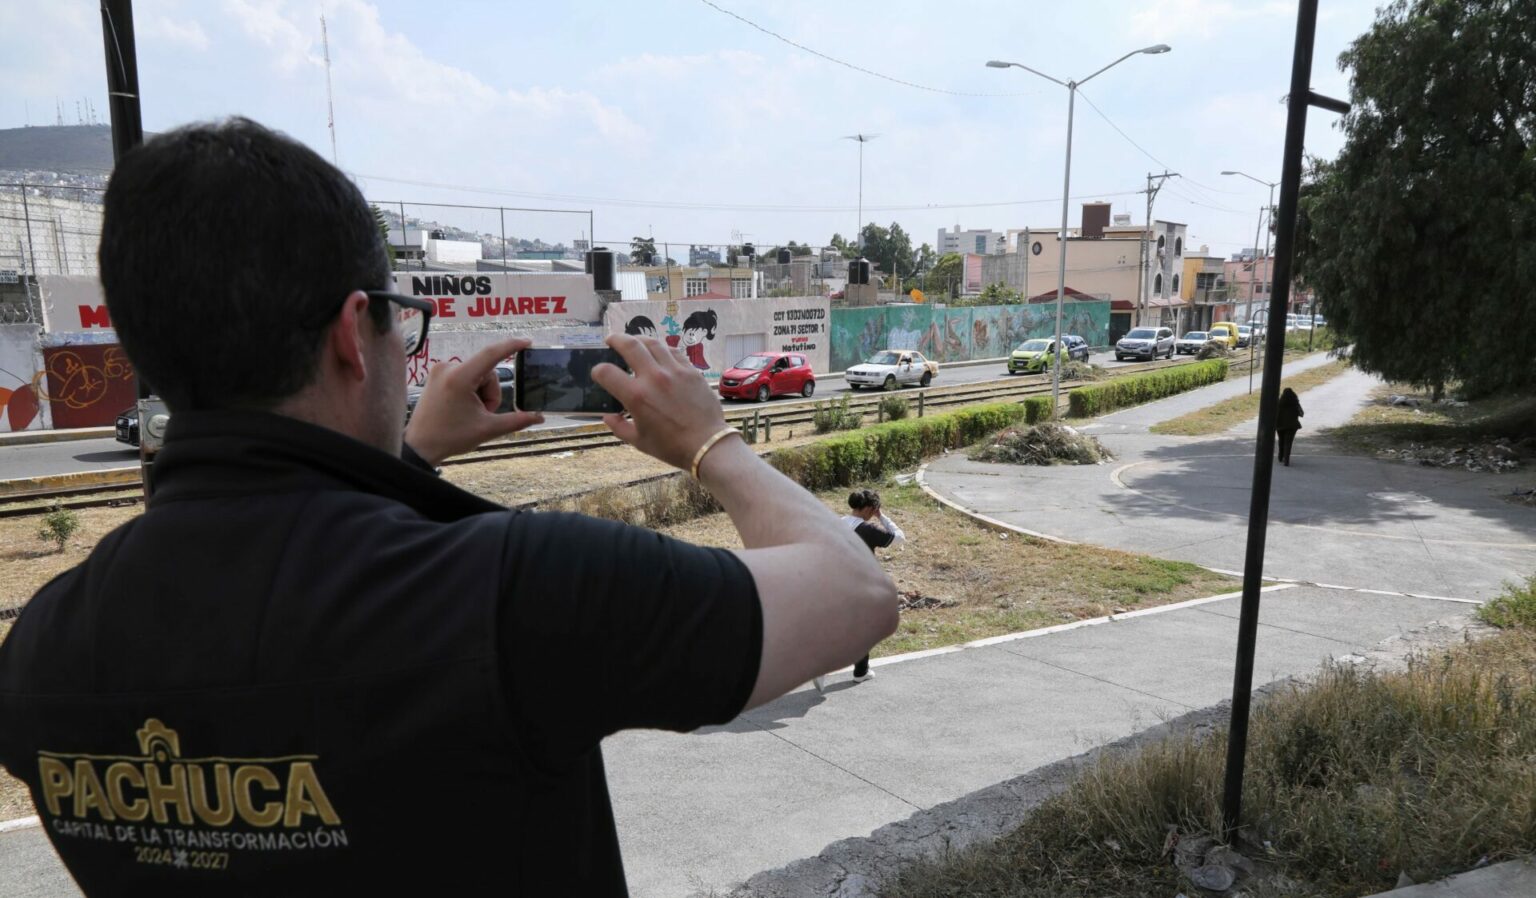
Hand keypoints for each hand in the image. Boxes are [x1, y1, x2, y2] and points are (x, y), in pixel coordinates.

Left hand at [403, 337, 542, 465]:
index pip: (491, 354)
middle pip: (486, 372)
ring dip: (480, 393)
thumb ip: (516, 420)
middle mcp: (448, 368)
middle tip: (482, 415)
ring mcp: (440, 370)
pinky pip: (464, 375)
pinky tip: (461, 407)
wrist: (419, 447)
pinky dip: (470, 390)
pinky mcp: (436, 375)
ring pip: (477, 374)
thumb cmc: (450, 437)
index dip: (511, 346)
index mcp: (459, 378)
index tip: (527, 342)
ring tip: (469, 413)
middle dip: (490, 393)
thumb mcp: (487, 429)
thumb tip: (540, 417)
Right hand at [592, 333, 728, 470]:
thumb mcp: (639, 442)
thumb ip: (619, 427)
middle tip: (610, 340)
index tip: (599, 373)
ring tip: (634, 341)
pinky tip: (659, 352)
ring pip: (653, 343)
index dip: (598, 371)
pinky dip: (662, 348)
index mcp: (636, 397)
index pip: (607, 373)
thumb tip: (607, 417)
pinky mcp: (691, 371)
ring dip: (639, 339)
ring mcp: (674, 371)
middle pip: (630, 345)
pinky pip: (674, 351)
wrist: (707, 444)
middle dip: (615, 339)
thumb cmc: (671, 447)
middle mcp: (653, 378)